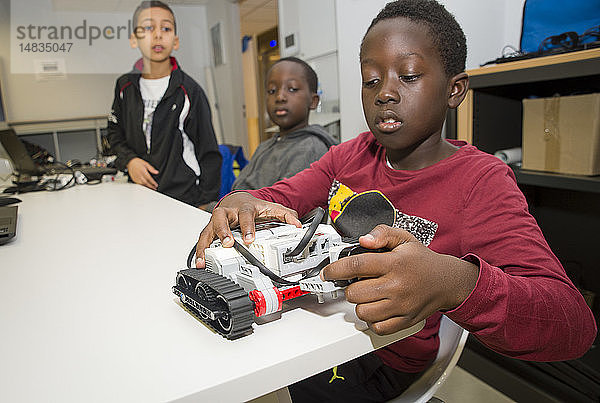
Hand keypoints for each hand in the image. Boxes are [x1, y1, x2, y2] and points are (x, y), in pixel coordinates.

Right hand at [127, 157, 158, 189]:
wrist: (130, 162)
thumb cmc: (137, 162)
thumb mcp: (146, 163)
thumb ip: (151, 168)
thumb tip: (156, 172)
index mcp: (142, 171)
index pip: (149, 178)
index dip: (153, 182)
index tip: (156, 185)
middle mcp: (139, 175)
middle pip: (146, 182)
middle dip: (151, 186)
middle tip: (154, 188)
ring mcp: (136, 177)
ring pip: (142, 184)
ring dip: (147, 187)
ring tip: (151, 188)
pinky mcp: (133, 179)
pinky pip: (138, 184)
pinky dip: (142, 186)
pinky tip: (145, 186)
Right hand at [195, 192, 301, 267]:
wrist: (238, 199)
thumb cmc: (253, 207)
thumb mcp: (272, 208)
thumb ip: (286, 215)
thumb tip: (298, 225)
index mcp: (244, 208)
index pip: (245, 215)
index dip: (247, 227)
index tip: (249, 239)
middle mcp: (228, 212)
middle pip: (221, 218)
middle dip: (223, 231)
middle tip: (227, 243)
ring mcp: (217, 221)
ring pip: (208, 230)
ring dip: (206, 245)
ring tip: (205, 260)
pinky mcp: (210, 229)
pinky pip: (203, 239)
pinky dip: (201, 251)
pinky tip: (200, 263)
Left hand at [321, 224, 478, 334]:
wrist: (447, 281)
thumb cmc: (422, 261)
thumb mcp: (404, 238)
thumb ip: (382, 233)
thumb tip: (363, 240)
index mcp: (395, 263)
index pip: (357, 265)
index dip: (336, 269)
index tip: (329, 272)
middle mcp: (398, 286)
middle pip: (355, 293)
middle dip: (351, 286)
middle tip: (358, 281)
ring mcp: (401, 306)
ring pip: (362, 312)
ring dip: (361, 304)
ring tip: (369, 294)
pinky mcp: (405, 321)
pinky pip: (377, 327)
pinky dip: (373, 320)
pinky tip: (377, 307)